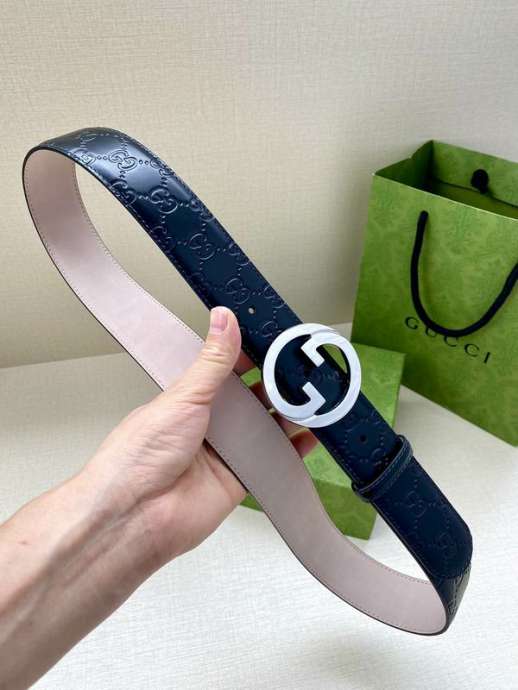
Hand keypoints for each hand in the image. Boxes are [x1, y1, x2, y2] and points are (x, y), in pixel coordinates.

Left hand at [83, 306, 316, 569]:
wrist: (135, 515)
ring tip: (315, 399)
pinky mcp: (238, 481)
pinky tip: (309, 438)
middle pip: (251, 401)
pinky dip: (290, 451)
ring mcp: (225, 453)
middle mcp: (209, 425)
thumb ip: (212, 361)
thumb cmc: (142, 454)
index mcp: (190, 399)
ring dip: (288, 416)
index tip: (277, 343)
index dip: (252, 358)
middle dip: (276, 387)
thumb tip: (223, 319)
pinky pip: (270, 463)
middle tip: (303, 371)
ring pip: (264, 430)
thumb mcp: (184, 396)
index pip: (228, 371)